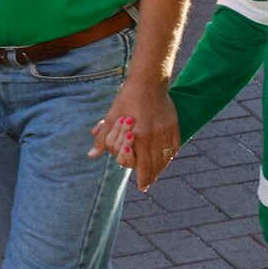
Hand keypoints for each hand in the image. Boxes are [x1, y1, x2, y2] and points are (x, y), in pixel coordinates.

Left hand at [89, 72, 180, 189]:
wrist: (148, 81)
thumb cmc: (127, 98)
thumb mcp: (112, 117)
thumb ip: (103, 139)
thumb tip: (92, 155)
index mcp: (139, 136)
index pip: (142, 165)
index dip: (143, 178)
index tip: (143, 187)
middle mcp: (154, 136)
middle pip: (155, 164)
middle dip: (151, 177)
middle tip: (148, 184)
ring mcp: (166, 131)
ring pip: (166, 157)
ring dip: (161, 168)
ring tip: (156, 174)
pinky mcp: (174, 125)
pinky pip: (175, 146)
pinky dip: (171, 155)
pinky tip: (167, 159)